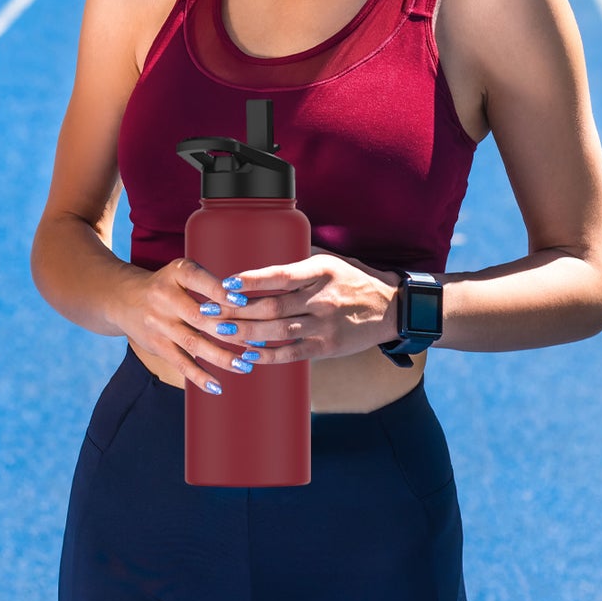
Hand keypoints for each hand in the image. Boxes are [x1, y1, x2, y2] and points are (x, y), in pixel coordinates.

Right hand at [111, 254, 278, 389]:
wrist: (122, 299)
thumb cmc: (167, 286)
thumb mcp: (182, 274)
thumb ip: (210, 285)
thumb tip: (250, 308)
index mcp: (175, 273)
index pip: (198, 279)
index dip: (220, 291)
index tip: (243, 302)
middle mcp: (164, 297)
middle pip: (199, 316)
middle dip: (229, 330)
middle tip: (257, 342)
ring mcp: (158, 323)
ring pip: (193, 343)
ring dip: (221, 357)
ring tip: (245, 366)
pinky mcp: (156, 345)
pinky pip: (180, 363)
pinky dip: (199, 376)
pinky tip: (217, 387)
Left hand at [208, 244, 402, 363]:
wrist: (392, 308)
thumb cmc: (353, 279)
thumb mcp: (330, 260)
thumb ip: (298, 258)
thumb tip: (261, 244)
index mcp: (319, 271)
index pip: (280, 275)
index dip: (252, 280)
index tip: (226, 283)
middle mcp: (322, 298)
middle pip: (272, 307)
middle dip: (237, 311)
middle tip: (209, 311)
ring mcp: (325, 325)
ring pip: (278, 331)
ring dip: (245, 333)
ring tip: (220, 332)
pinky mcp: (327, 347)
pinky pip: (292, 354)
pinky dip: (268, 356)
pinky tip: (247, 354)